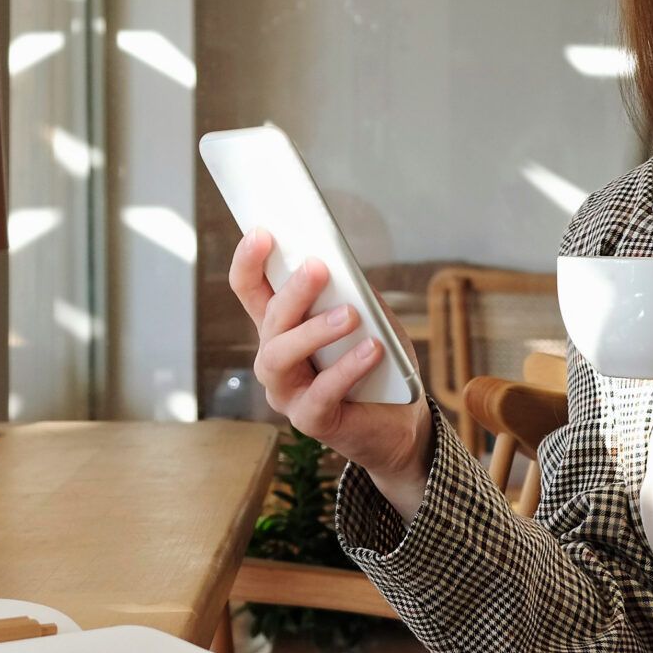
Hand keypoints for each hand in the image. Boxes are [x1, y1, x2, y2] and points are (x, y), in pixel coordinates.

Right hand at [231, 231, 433, 502]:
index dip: (249, 260)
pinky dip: (346, 369)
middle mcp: (276, 357)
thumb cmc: (380, 363)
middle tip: (318, 267)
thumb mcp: (369, 318)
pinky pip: (320, 394)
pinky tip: (372, 351)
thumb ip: (351, 293)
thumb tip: (342, 269)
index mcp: (283, 326)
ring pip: (279, 356)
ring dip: (314, 330)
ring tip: (351, 315)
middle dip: (292, 291)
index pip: (251, 289)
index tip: (262, 232)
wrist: (402, 420)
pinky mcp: (310, 420)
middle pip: (269, 320)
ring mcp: (287, 391)